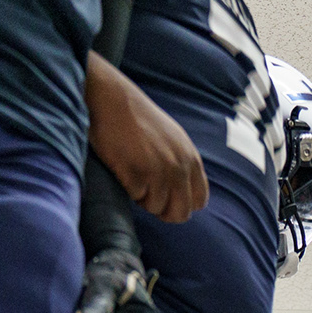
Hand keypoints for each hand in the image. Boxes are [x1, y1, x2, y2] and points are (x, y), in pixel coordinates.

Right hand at [86, 54, 206, 222]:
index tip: (167, 199)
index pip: (200, 201)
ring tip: (132, 173)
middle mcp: (180, 166)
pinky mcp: (137, 173)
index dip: (182, 204)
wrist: (112, 99)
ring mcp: (159, 171)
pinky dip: (127, 188)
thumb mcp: (174, 140)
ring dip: (142, 197)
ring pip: (156, 208)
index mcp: (191, 159)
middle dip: (163, 210)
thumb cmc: (138, 120)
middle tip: (147, 195)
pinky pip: (135, 197)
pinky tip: (123, 168)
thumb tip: (186, 195)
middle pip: (180, 213)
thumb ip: (183, 165)